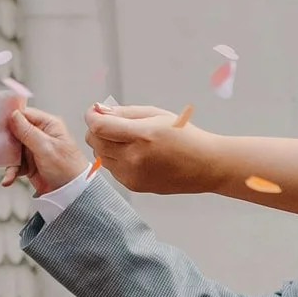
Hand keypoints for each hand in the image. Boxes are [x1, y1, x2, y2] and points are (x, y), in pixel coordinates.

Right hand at [7, 102, 90, 197]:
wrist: (72, 193)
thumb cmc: (67, 168)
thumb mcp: (46, 147)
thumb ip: (27, 131)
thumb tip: (13, 115)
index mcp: (48, 125)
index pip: (25, 114)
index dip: (9, 117)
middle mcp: (40, 135)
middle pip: (14, 131)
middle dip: (5, 140)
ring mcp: (34, 149)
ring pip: (12, 148)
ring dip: (8, 160)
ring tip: (7, 169)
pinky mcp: (29, 163)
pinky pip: (15, 164)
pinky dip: (11, 171)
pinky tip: (8, 179)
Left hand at [84, 101, 216, 194]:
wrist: (206, 165)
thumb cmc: (185, 136)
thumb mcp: (156, 115)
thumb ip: (125, 113)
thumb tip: (99, 111)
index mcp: (142, 136)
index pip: (100, 127)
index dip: (92, 116)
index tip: (94, 111)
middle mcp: (134, 158)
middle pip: (95, 142)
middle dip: (97, 129)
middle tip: (110, 123)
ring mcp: (132, 175)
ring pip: (100, 156)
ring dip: (105, 145)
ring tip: (126, 139)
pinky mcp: (133, 186)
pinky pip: (111, 169)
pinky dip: (115, 158)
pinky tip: (134, 154)